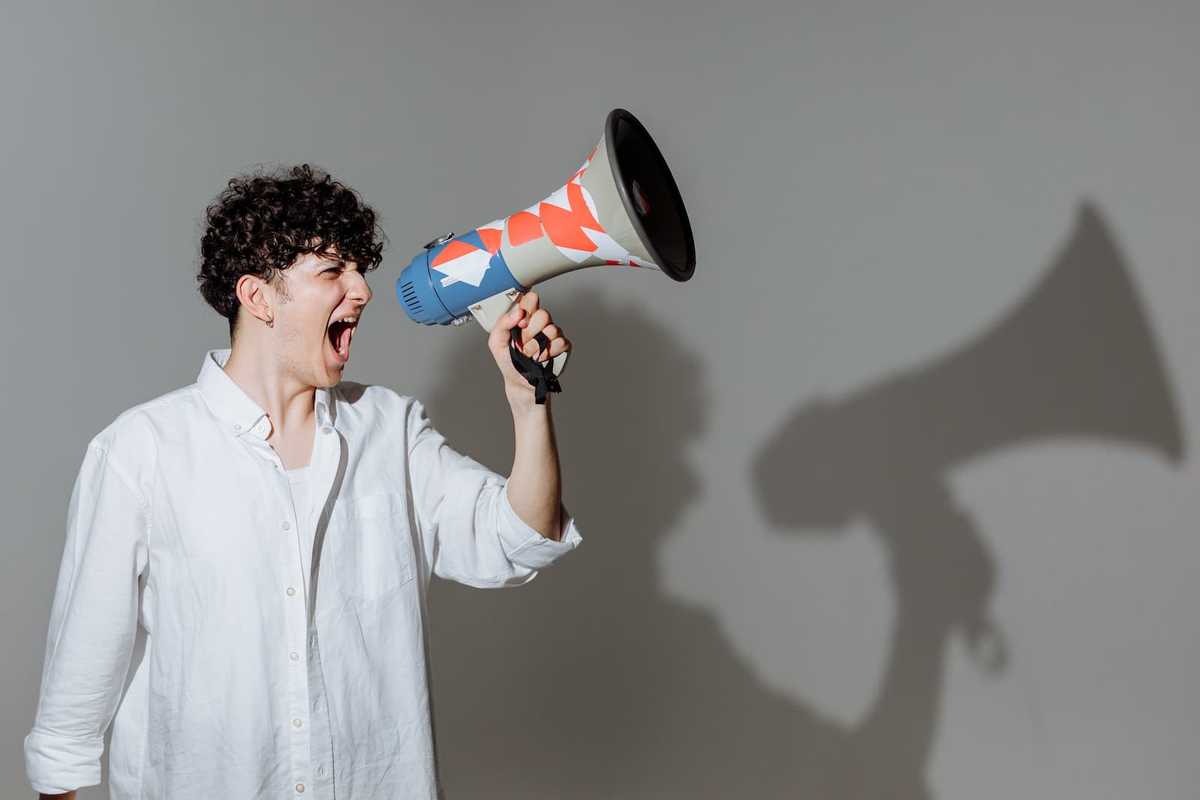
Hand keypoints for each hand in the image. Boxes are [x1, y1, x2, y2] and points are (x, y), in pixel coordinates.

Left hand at [487, 290, 570, 407]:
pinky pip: (561, 342)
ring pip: (552, 329)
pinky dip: (549, 353)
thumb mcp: (496, 342)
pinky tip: (541, 358)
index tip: (520, 322)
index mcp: (525, 318)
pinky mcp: (563, 347)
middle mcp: (540, 324)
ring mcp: (553, 335)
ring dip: (537, 346)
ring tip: (530, 354)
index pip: (531, 300)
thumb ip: (502, 323)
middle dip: (530, 332)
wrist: (519, 383)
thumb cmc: (509, 361)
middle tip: (522, 343)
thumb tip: (517, 312)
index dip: (527, 309)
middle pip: (544, 314)